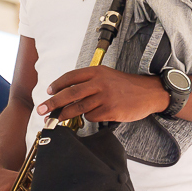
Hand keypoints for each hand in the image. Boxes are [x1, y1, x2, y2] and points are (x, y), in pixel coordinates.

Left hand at [38, 66, 168, 123]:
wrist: (149, 92)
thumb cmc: (126, 86)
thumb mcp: (107, 76)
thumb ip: (89, 82)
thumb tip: (66, 94)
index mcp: (97, 72)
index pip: (71, 77)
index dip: (57, 85)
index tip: (48, 92)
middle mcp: (100, 83)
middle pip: (70, 94)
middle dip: (53, 103)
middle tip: (42, 110)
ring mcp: (105, 97)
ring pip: (78, 108)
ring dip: (64, 115)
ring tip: (56, 119)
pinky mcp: (111, 110)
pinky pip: (92, 117)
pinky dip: (88, 118)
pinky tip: (93, 115)